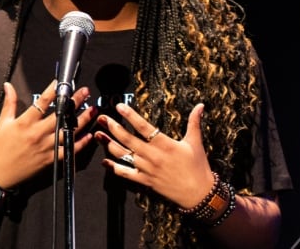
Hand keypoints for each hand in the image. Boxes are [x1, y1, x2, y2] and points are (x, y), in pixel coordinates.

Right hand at [0, 80, 96, 189]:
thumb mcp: (2, 123)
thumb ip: (9, 103)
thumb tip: (8, 85)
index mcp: (25, 122)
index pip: (42, 102)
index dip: (53, 90)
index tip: (62, 82)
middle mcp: (37, 133)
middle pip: (60, 114)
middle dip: (74, 101)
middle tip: (85, 91)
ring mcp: (45, 147)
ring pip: (68, 131)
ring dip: (82, 120)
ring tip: (93, 109)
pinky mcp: (49, 160)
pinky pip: (68, 151)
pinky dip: (80, 143)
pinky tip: (88, 135)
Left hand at [95, 103, 214, 208]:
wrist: (197, 193)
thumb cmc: (197, 167)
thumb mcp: (195, 142)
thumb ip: (194, 122)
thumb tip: (200, 106)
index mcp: (165, 144)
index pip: (144, 127)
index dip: (130, 116)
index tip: (120, 107)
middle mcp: (153, 156)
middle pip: (128, 139)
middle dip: (113, 127)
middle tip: (102, 118)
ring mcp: (147, 169)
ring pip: (123, 155)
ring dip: (109, 144)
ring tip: (98, 134)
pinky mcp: (144, 180)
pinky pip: (125, 174)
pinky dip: (113, 167)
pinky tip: (104, 161)